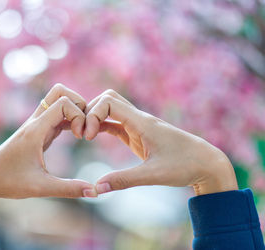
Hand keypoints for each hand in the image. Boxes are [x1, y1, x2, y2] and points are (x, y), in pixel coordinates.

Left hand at [0, 84, 96, 206]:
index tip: (80, 137)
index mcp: (36, 129)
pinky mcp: (38, 131)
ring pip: (58, 101)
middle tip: (84, 127)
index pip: (63, 102)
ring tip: (81, 132)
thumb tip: (95, 193)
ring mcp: (36, 125)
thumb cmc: (9, 182)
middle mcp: (36, 122)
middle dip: (79, 104)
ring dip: (74, 110)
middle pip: (60, 91)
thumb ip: (69, 189)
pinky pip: (57, 115)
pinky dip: (70, 119)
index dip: (79, 115)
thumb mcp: (40, 188)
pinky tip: (76, 136)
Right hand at [84, 90, 237, 195]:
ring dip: (95, 117)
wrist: (206, 163)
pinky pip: (115, 122)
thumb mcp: (153, 175)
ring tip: (83, 135)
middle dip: (90, 111)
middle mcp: (139, 119)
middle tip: (81, 133)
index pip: (109, 102)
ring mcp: (138, 125)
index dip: (92, 114)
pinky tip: (92, 137)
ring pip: (110, 108)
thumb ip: (124, 180)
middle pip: (107, 98)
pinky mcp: (138, 134)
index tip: (87, 137)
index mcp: (142, 122)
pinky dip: (101, 125)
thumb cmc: (184, 166)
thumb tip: (97, 188)